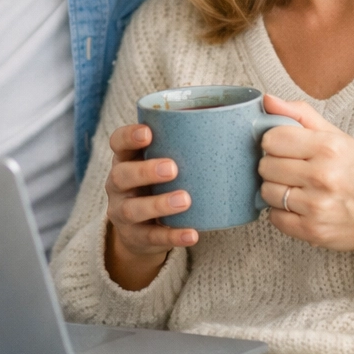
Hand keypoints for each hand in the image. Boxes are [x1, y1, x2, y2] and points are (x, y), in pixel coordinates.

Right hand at [102, 123, 198, 290]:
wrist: (141, 228)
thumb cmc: (160, 182)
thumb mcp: (161, 161)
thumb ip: (185, 143)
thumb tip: (236, 116)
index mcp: (126, 159)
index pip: (118, 143)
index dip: (129, 136)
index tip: (148, 132)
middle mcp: (118, 184)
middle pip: (121, 175)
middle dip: (145, 171)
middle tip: (173, 168)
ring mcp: (123, 212)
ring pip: (133, 209)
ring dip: (159, 204)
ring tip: (185, 200)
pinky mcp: (136, 237)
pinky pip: (152, 237)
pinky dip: (173, 236)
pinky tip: (192, 234)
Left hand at [258, 95, 353, 255]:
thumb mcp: (336, 136)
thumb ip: (300, 114)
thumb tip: (267, 99)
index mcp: (329, 147)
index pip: (272, 139)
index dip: (274, 142)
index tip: (286, 148)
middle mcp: (323, 176)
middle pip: (266, 166)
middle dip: (274, 165)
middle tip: (293, 169)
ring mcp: (317, 206)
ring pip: (266, 192)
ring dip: (276, 189)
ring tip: (296, 188)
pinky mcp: (312, 231)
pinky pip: (274, 218)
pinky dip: (281, 213)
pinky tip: (298, 207)